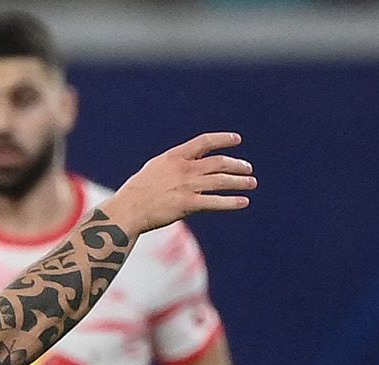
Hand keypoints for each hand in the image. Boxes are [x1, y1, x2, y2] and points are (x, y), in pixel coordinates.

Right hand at [101, 132, 254, 234]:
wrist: (127, 211)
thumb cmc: (137, 192)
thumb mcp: (154, 170)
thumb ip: (174, 165)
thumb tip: (190, 165)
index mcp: (174, 157)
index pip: (204, 142)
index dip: (223, 139)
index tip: (237, 140)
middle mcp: (183, 169)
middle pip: (219, 162)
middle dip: (237, 165)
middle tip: (247, 169)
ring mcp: (186, 187)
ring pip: (221, 181)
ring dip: (240, 182)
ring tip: (251, 183)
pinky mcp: (187, 205)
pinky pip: (215, 202)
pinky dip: (232, 202)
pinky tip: (244, 202)